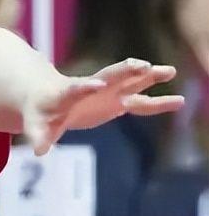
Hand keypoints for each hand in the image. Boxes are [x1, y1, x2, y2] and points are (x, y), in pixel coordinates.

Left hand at [23, 58, 183, 155]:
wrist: (47, 96)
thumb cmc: (40, 111)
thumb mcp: (36, 124)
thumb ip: (39, 135)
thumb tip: (39, 151)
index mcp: (67, 93)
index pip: (76, 88)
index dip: (86, 87)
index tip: (99, 83)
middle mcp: (91, 87)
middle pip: (108, 76)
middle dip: (124, 71)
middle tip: (140, 64)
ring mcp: (107, 92)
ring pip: (130, 83)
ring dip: (147, 77)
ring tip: (169, 70)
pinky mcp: (117, 102)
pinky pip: (141, 103)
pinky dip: (158, 103)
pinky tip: (180, 101)